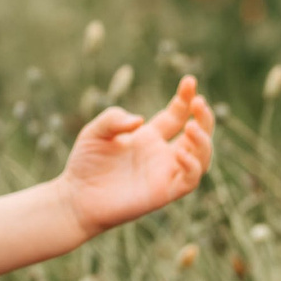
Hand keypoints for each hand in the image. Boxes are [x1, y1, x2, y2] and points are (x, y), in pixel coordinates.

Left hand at [59, 75, 214, 237]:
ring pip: (202, 157)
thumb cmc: (85, 164)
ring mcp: (165, 174)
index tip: (189, 81)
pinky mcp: (164, 193)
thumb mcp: (95, 132)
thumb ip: (113, 119)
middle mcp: (162, 154)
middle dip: (203, 117)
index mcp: (149, 136)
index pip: (177, 115)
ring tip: (192, 126)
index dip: (186, 98)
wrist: (76, 198)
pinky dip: (192, 165)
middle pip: (197, 133)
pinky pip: (190, 180)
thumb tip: (139, 121)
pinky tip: (181, 152)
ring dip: (203, 141)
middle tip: (199, 101)